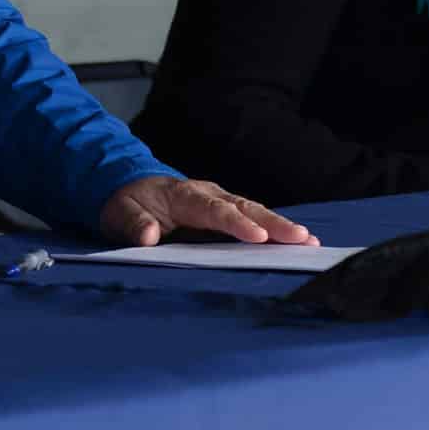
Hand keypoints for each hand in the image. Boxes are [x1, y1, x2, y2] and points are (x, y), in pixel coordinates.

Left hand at [100, 176, 316, 247]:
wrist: (129, 187)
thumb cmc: (126, 203)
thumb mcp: (119, 213)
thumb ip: (133, 224)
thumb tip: (149, 236)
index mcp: (183, 195)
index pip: (213, 210)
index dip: (235, 224)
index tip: (257, 236)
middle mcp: (208, 194)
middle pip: (244, 207)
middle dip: (273, 223)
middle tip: (301, 238)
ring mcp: (220, 201)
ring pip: (254, 211)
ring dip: (281, 226)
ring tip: (309, 242)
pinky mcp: (225, 211)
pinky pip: (252, 218)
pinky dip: (274, 229)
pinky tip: (297, 242)